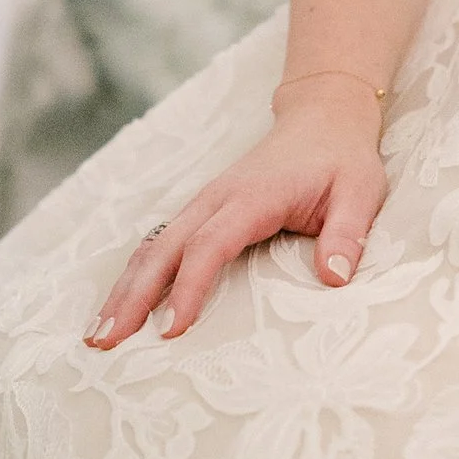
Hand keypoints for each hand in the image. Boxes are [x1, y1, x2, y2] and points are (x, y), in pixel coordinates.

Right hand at [84, 86, 389, 349]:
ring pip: (153, 246)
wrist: (322, 118)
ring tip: (98, 334)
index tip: (172, 331)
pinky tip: (121, 305)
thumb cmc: (342, 160)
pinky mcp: (202, 210)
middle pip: (163, 248)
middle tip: (105, 340)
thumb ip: (347, 235)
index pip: (210, 245)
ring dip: (124, 288)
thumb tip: (334, 280)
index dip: (189, 288)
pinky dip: (136, 275)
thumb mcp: (360, 192)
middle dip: (132, 296)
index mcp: (252, 196)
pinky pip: (161, 243)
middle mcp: (216, 198)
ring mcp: (204, 203)